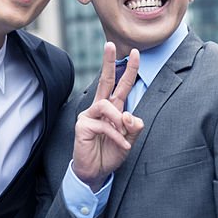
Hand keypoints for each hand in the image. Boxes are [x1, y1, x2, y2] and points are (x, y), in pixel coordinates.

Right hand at [72, 43, 144, 191]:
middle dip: (108, 62)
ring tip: (124, 135)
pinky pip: (104, 125)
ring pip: (106, 105)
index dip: (127, 69)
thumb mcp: (129, 141)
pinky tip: (122, 144)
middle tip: (111, 44)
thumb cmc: (111, 154)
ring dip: (119, 119)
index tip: (135, 53)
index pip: (119, 85)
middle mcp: (99, 108)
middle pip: (104, 80)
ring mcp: (89, 116)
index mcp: (112, 109)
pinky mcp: (82, 126)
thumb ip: (133, 128)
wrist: (95, 173)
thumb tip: (131, 116)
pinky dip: (116, 135)